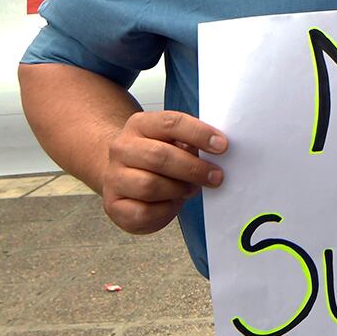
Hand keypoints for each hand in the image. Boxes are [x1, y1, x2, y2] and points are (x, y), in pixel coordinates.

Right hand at [101, 110, 227, 234]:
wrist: (119, 173)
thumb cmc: (154, 157)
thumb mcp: (171, 141)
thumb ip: (190, 143)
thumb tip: (216, 151)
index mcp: (139, 125)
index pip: (171, 123)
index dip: (199, 134)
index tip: (222, 146)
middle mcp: (122, 148)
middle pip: (159, 156)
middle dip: (193, 168)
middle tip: (215, 176)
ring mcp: (114, 177)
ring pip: (150, 186)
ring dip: (178, 190)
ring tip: (191, 189)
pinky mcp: (114, 205)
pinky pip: (144, 212)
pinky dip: (165, 211)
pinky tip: (173, 203)